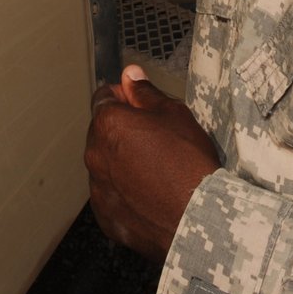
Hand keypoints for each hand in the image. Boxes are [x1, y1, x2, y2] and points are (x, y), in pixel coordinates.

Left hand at [84, 64, 220, 262]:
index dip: (123, 97)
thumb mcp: (174, 114)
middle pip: (102, 134)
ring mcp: (98, 189)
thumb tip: (130, 75)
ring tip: (156, 172)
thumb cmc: (188, 162)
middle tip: (155, 140)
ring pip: (106, 167)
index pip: (103, 98)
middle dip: (122, 132)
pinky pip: (112, 198)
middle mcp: (94, 155)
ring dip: (122, 163)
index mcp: (107, 124)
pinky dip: (125, 194)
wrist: (197, 218)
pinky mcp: (106, 218)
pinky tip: (151, 196)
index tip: (139, 104)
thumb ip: (145, 93)